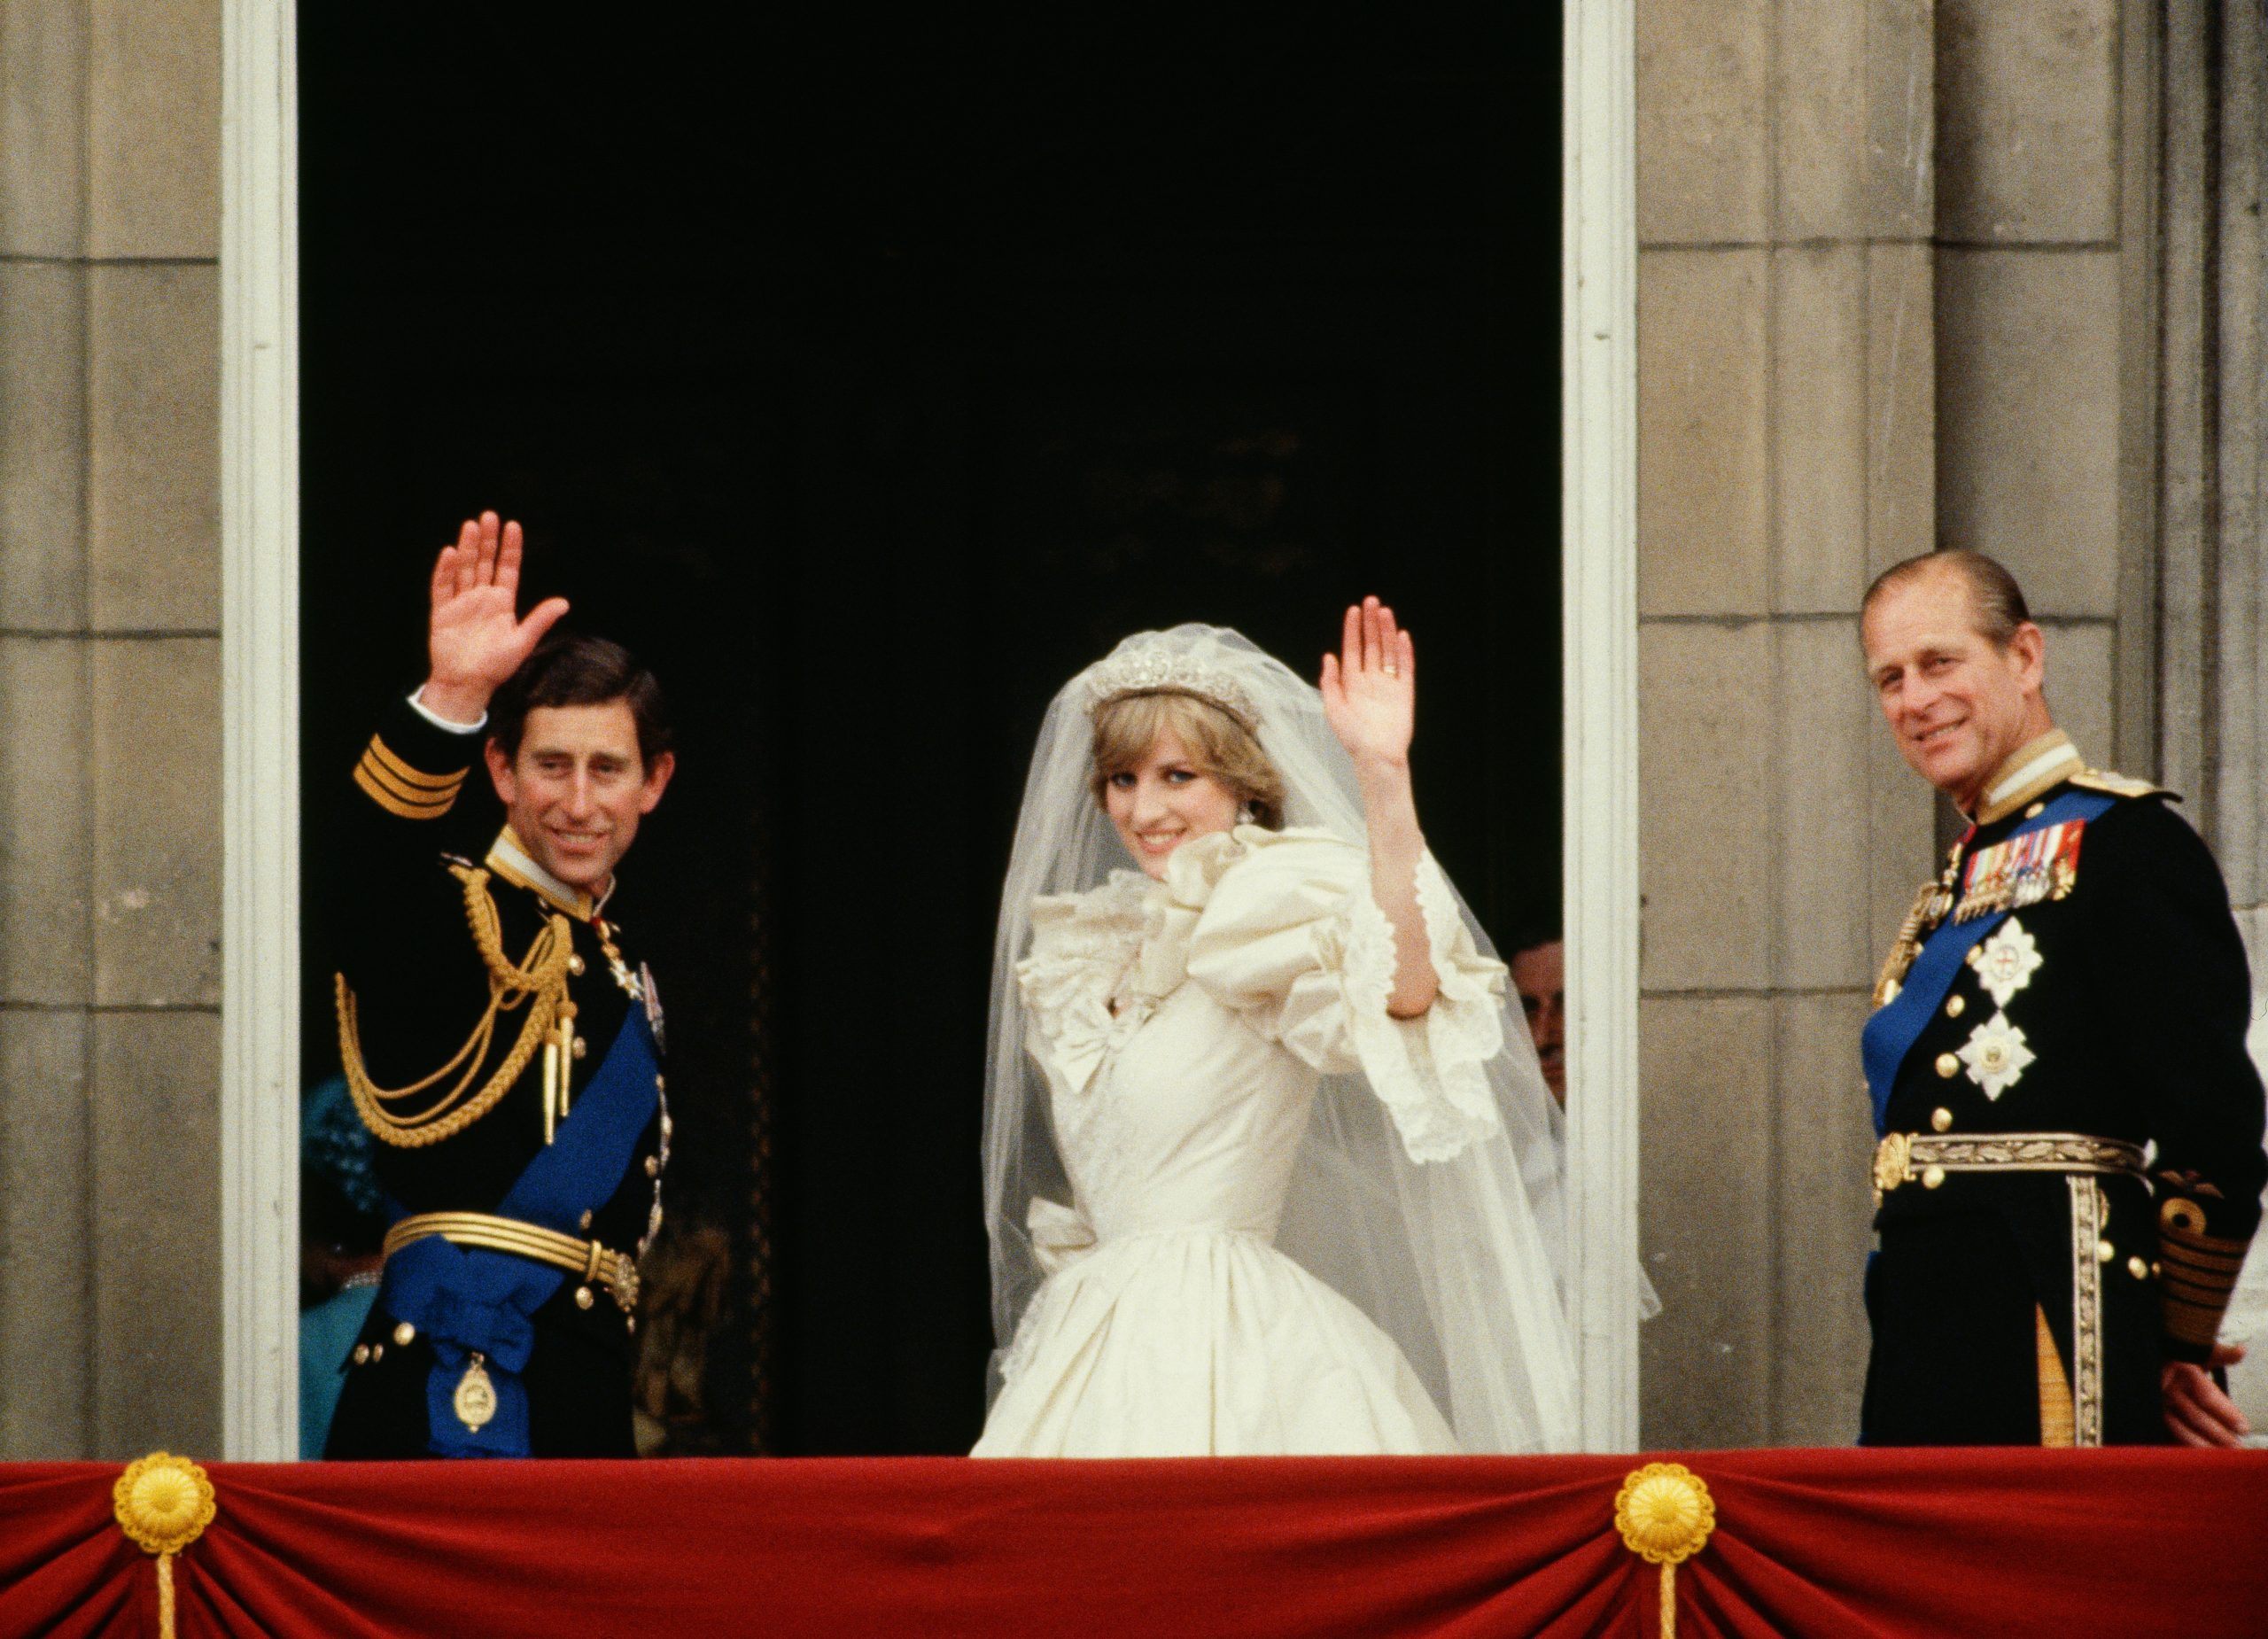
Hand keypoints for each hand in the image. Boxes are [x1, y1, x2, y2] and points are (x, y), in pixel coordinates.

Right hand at [421, 511, 570, 721]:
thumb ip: (540, 620)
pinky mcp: (442, 611)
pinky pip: (443, 587)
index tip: (513, 525)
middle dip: (487, 540)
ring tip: (471, 526)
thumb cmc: (496, 666)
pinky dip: (445, 570)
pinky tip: (450, 553)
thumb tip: (565, 603)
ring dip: (467, 548)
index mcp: (502, 603)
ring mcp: (461, 602)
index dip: (510, 548)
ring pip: (464, 569)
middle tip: (489, 516)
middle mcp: (481, 597)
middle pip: (484, 562)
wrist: (468, 684)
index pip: (508, 568)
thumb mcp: (522, 641)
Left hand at [1320, 596, 1415, 772]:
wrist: (1376, 756)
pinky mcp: (1404, 691)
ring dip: (1386, 631)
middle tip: (1371, 601)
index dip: (1353, 629)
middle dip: (1370, 623)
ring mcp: (1388, 683)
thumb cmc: (1352, 736)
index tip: (1353, 610)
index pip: (1352, 649)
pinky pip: (1405, 667)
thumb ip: (1330, 682)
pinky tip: (1401, 636)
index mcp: (1351, 682)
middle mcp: (1370, 679)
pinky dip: (1404, 651)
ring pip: (1388, 651)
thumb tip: (1329, 656)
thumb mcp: (1332, 708)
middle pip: (1371, 644)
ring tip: (1385, 612)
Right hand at [2162, 1343, 2250, 1446]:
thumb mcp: (2199, 1351)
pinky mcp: (2153, 1415)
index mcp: (2182, 1371)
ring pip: (2180, 1428)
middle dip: (2219, 1434)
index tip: (2244, 1427)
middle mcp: (2169, 1388)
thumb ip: (2222, 1354)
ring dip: (2203, 1444)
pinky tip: (2197, 1455)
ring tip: (2221, 1455)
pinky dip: (2183, 1445)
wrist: (2149, 1361)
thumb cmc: (2177, 1357)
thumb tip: (2241, 1350)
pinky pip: (2169, 1433)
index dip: (2227, 1412)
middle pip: (2196, 1415)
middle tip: (2237, 1446)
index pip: (2207, 1395)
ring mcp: (2159, 1403)